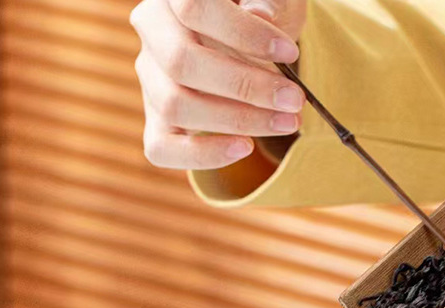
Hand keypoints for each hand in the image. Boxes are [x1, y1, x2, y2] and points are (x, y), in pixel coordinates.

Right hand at [130, 0, 306, 168]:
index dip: (244, 33)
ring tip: (286, 122)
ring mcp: (150, 80)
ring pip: (175, 105)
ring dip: (237, 120)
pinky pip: (163, 148)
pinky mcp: (157, 121)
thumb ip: (270, 1)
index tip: (290, 53)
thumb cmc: (262, 17)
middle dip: (246, 87)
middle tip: (294, 100)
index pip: (194, 8)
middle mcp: (152, 33)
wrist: (250, 46)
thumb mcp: (275, 1)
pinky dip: (204, 154)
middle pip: (181, 62)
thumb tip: (261, 15)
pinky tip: (245, 147)